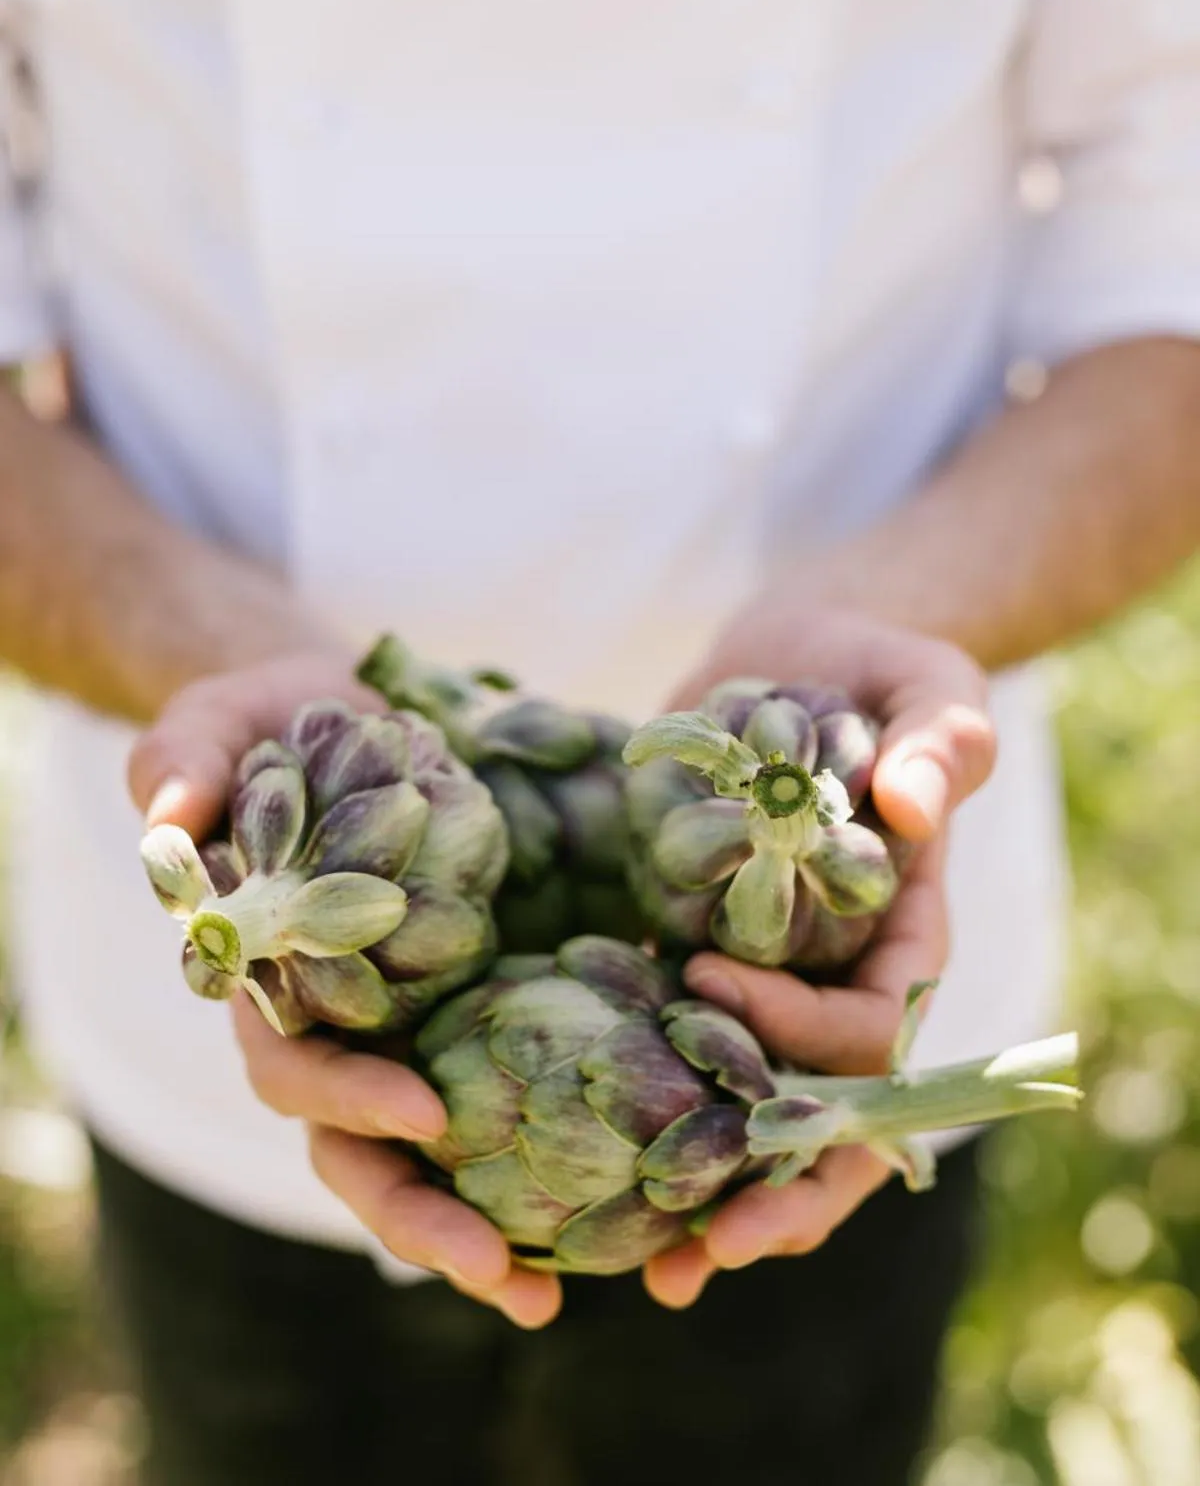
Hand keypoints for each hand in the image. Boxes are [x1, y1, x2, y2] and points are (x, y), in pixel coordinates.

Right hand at [128, 652, 561, 1329]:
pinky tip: (635, 1199)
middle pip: (370, 1153)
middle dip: (430, 1221)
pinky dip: (569, 1150)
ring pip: (445, 1156)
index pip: (297, 1070)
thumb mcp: (222, 723)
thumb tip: (164, 811)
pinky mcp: (493, 1002)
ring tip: (564, 1296)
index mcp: (278, 986)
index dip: (349, 1099)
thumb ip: (188, 759)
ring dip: (498, 1229)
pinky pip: (526, 1090)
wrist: (351, 717)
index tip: (425, 1111)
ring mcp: (421, 1025)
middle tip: (512, 1281)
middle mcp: (348, 1028)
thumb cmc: (274, 727)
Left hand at [642, 602, 994, 1308]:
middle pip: (818, 1116)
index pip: (870, 1031)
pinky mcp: (688, 947)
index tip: (709, 989)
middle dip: (769, 1188)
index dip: (803, 1040)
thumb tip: (917, 808)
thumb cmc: (885, 671)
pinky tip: (566, 1147)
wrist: (801, 653)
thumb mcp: (935, 689)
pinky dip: (632, 1097)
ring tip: (636, 1257)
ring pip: (742, 1107)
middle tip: (701, 1254)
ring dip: (697, 1183)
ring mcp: (761, 976)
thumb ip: (943, 742)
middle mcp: (832, 980)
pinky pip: (667, 1042)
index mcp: (900, 941)